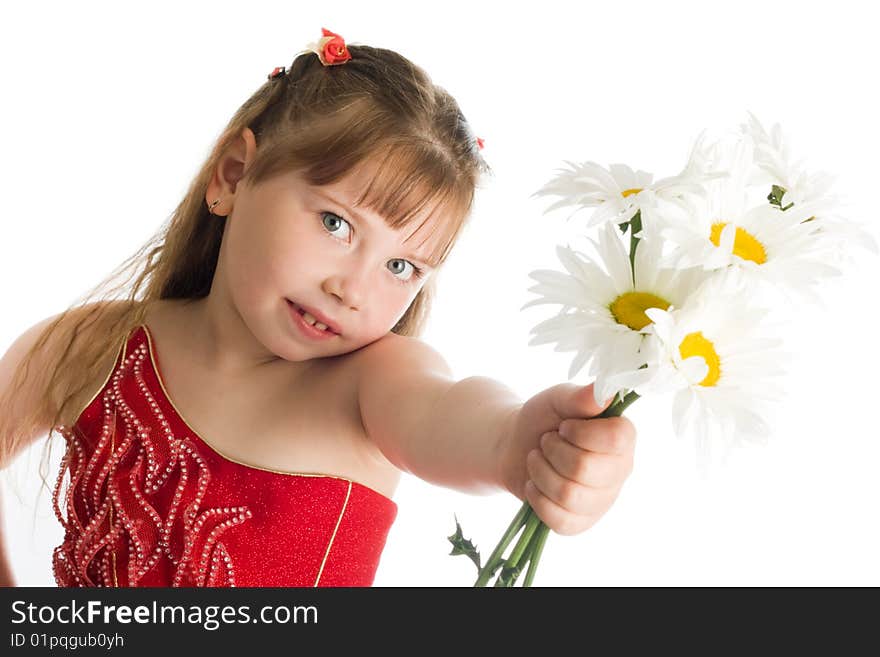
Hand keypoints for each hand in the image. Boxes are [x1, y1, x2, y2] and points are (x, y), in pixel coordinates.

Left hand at [499, 382, 635, 535]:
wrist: (514, 447)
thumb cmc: (542, 420)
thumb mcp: (557, 400)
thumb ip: (579, 396)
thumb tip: (604, 393)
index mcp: (622, 437)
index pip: (616, 439)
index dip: (581, 433)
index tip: (564, 426)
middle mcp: (620, 470)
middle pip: (585, 468)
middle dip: (552, 451)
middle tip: (546, 441)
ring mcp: (602, 500)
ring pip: (568, 495)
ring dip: (540, 472)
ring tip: (537, 459)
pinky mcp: (581, 522)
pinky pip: (559, 519)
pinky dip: (537, 498)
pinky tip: (535, 484)